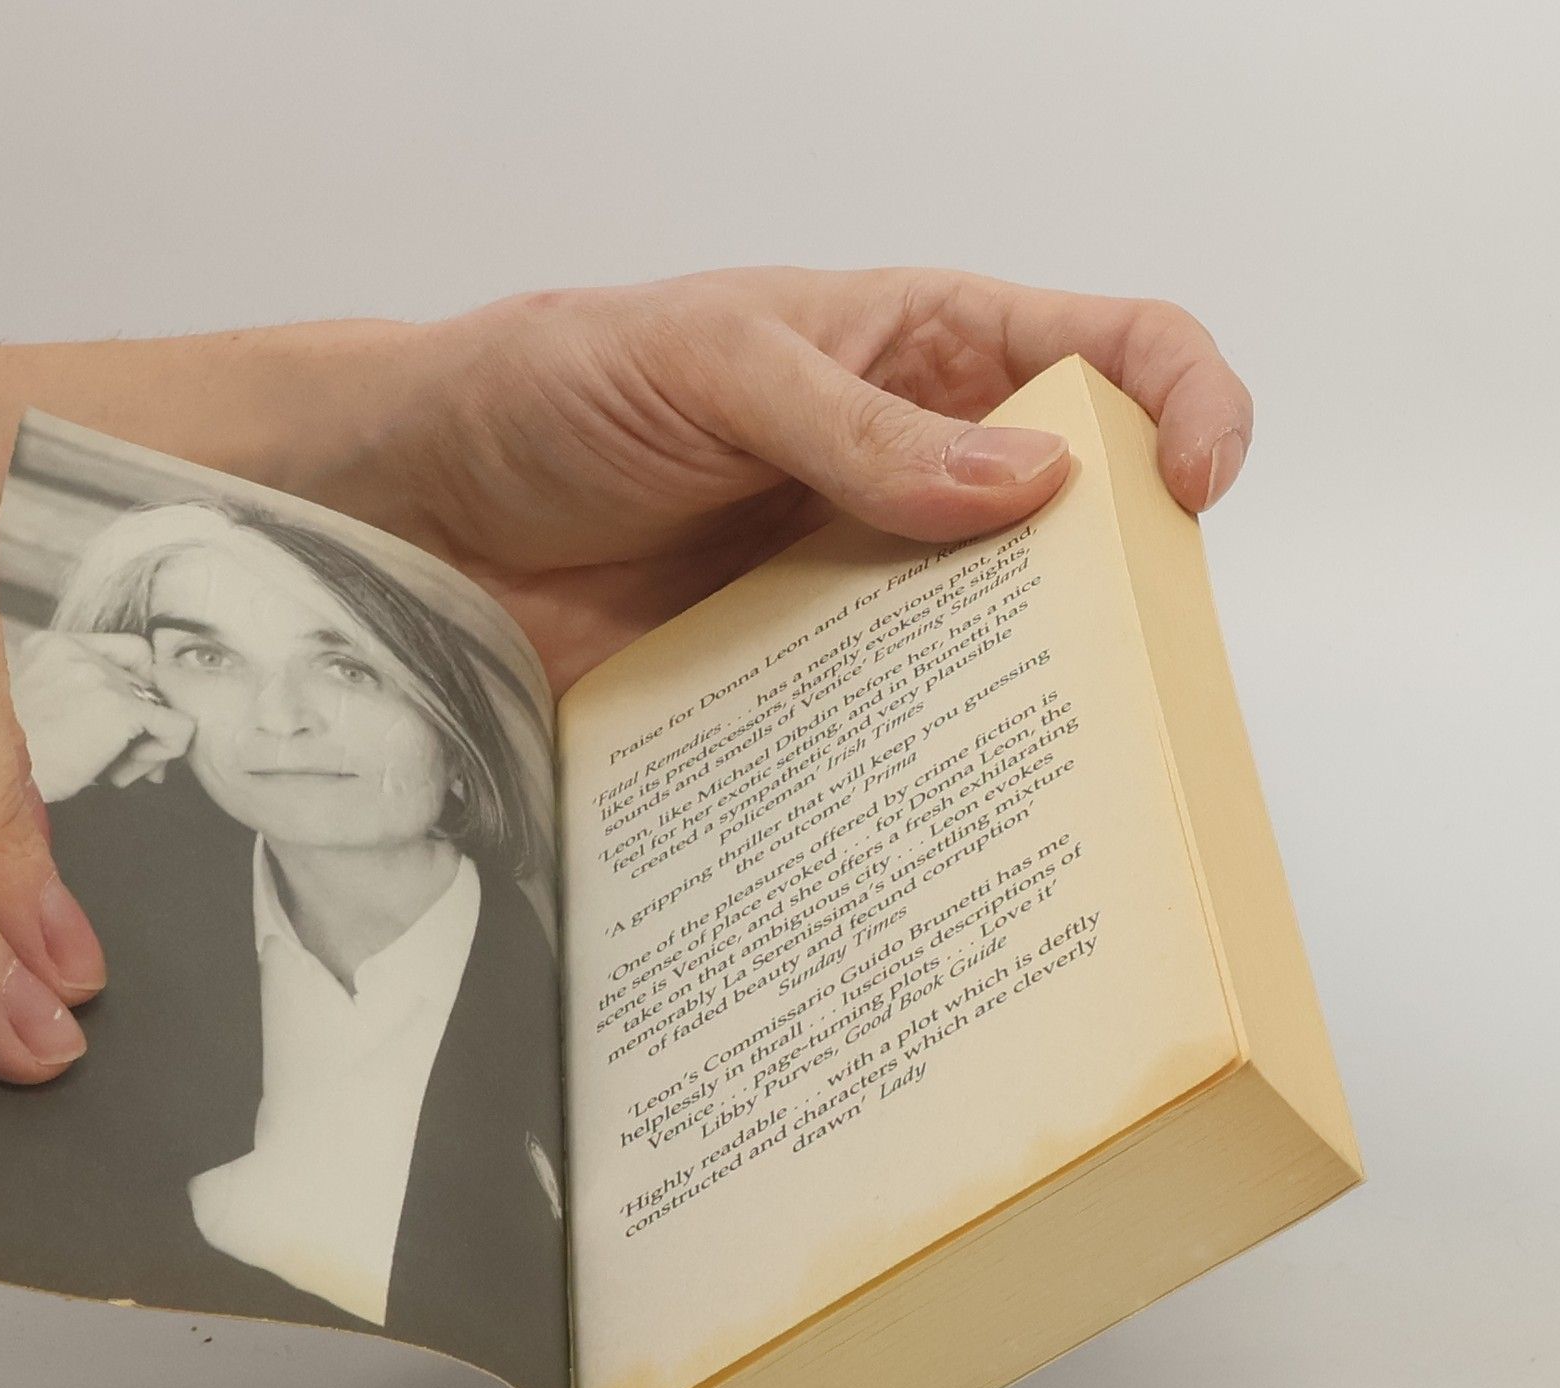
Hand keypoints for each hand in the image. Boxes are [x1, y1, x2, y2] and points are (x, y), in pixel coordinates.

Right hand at [11, 629, 194, 802]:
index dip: (136, 688)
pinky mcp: (120, 708)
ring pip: (161, 705)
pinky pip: (177, 727)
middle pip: (146, 680)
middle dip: (142, 724)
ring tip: (116, 771)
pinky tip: (128, 773)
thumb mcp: (24, 709)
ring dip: (147, 742)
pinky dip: (166, 752)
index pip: (128, 651)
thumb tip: (126, 719)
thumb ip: (70, 698)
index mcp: (50, 645)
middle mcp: (78, 652)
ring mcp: (101, 677)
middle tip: (122, 762)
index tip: (124, 725)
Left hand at [344, 266, 1253, 693]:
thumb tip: (1027, 484)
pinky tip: (913, 819)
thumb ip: (859, 424)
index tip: (1184, 493)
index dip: (1179, 404)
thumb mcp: (709, 365)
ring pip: (986, 648)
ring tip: (1030, 773)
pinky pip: (880, 734)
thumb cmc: (549, 389)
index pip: (1103, 350)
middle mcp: (906, 478)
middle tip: (1126, 673)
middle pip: (1072, 528)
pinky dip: (910, 777)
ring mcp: (850, 592)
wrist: (418, 515)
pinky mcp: (789, 687)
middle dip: (1121, 591)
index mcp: (914, 355)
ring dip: (1017, 704)